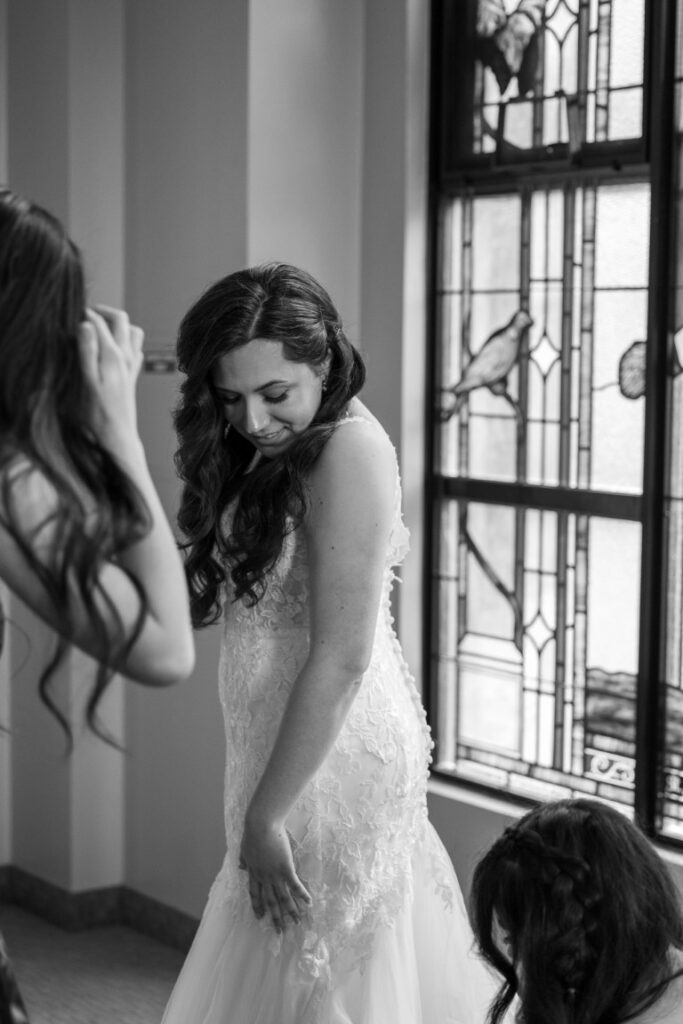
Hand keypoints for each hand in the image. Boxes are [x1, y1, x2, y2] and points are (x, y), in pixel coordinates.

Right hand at [78, 306, 143, 449]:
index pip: (99, 321)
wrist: (117, 436)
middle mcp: (126, 356)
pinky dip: (125, 341)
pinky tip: (113, 348)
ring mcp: (131, 366)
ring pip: (132, 332)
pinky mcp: (132, 376)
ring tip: (99, 327)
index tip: (69, 313)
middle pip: (121, 319)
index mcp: (113, 354)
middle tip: (84, 313)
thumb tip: (86, 324)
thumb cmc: (98, 413)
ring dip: (118, 325)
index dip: (84, 313)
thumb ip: (87, 351)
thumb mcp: (88, 381)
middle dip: (103, 311)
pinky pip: (135, 349)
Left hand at [239, 817, 311, 933]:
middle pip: (270, 901)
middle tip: (280, 931)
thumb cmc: (253, 833)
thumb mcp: (244, 848)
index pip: (255, 894)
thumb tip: (241, 867)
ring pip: (283, 897)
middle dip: (275, 917)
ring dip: (290, 911)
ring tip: (296, 922)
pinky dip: (302, 895)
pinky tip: (309, 903)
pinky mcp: (286, 868)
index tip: (260, 917)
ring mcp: (275, 874)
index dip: (258, 906)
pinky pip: (295, 885)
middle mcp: (264, 877)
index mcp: (254, 872)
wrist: (261, 824)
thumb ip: (244, 859)